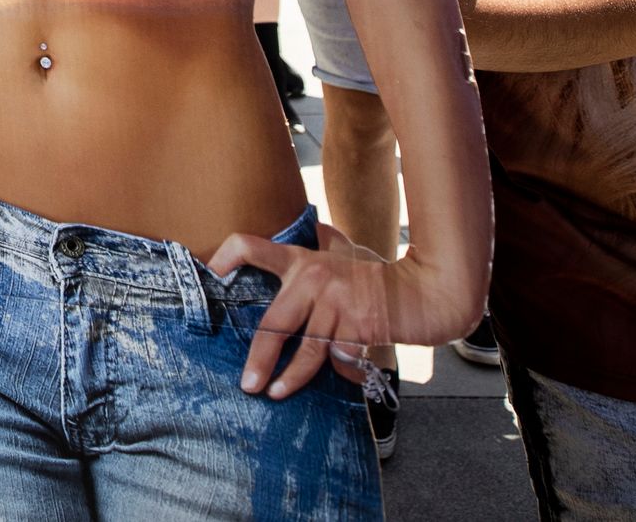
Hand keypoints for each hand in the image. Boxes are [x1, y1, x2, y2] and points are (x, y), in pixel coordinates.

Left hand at [211, 222, 451, 400]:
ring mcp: (338, 304)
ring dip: (291, 377)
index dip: (228, 255)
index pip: (254, 246)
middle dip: (259, 357)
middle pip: (275, 322)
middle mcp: (316, 279)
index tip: (212, 273)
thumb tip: (304, 242)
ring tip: (275, 394)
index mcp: (304, 261)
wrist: (424, 291)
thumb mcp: (344, 255)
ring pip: (307, 349)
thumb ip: (320, 251)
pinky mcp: (358, 327)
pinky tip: (340, 380)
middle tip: (248, 383)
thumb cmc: (378, 277)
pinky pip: (339, 359)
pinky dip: (339, 373)